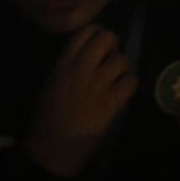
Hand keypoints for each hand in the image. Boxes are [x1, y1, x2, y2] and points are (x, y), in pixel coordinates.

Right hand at [24, 26, 137, 177]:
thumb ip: (68, 65)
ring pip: (122, 60)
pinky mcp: (111, 103)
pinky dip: (129, 86)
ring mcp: (97, 86)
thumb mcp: (51, 83)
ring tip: (115, 79)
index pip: (86, 32)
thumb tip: (89, 52)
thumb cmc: (48, 117)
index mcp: (63, 64)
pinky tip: (121, 93)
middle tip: (110, 57)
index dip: (98, 33)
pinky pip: (131, 82)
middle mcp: (81, 70)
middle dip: (113, 45)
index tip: (100, 44)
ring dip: (121, 68)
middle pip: (107, 38)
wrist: (52, 148)